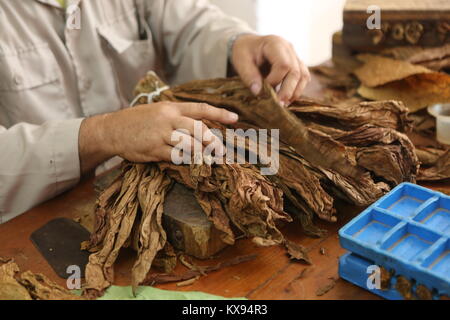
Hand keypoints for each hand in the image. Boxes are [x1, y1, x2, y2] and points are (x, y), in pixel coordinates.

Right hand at [79, 102, 238, 173]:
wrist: (113, 130)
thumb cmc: (137, 121)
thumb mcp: (158, 111)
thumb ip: (178, 117)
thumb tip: (201, 128)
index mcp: (171, 108)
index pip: (200, 109)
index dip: (220, 113)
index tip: (235, 119)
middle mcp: (168, 120)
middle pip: (198, 129)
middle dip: (213, 141)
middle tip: (221, 150)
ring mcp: (161, 135)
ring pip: (189, 145)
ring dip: (201, 154)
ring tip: (208, 159)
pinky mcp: (154, 150)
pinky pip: (176, 157)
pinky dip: (185, 161)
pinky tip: (190, 163)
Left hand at [231, 34, 310, 106]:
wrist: (249, 45)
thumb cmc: (244, 52)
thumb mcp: (241, 61)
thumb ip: (249, 76)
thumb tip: (259, 93)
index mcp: (275, 43)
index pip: (283, 65)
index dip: (275, 80)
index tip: (263, 89)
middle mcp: (289, 48)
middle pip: (296, 72)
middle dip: (288, 91)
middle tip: (278, 105)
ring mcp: (295, 56)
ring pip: (303, 76)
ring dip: (295, 92)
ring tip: (283, 104)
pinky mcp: (297, 65)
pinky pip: (303, 78)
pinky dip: (296, 90)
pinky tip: (286, 99)